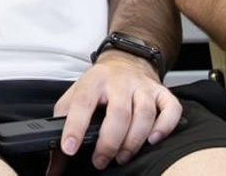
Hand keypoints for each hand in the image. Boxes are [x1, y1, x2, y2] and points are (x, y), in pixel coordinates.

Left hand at [47, 51, 179, 173]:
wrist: (125, 60)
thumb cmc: (98, 85)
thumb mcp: (75, 96)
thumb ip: (63, 127)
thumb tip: (54, 165)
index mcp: (93, 81)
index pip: (82, 103)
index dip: (75, 127)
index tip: (69, 148)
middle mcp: (119, 81)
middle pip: (118, 113)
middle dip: (109, 142)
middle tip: (100, 160)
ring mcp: (143, 86)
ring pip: (144, 113)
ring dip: (134, 140)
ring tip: (122, 156)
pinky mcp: (162, 92)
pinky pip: (170, 109)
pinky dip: (164, 127)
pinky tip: (152, 140)